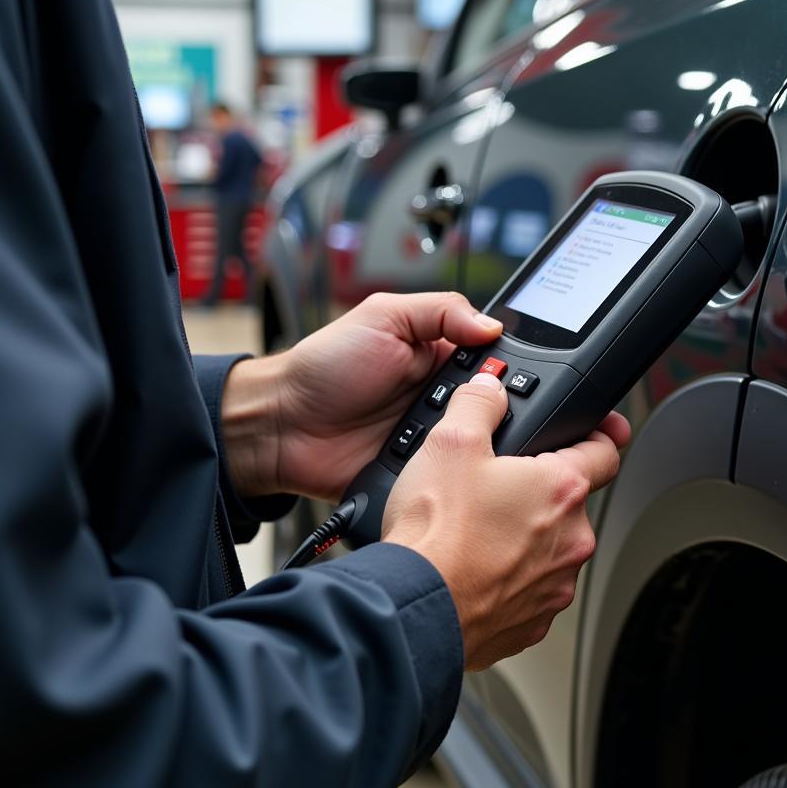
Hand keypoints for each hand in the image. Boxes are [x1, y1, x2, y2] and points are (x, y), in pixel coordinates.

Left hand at [221, 292, 502, 499]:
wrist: (282, 425)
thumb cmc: (324, 366)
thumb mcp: (382, 316)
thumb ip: (441, 311)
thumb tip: (493, 324)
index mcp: (438, 355)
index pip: (494, 358)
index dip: (504, 362)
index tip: (503, 368)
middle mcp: (441, 398)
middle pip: (493, 404)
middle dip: (492, 405)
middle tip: (477, 402)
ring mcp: (431, 438)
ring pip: (477, 443)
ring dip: (470, 439)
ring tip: (452, 431)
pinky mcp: (419, 473)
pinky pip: (448, 476)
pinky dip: (448, 471)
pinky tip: (443, 464)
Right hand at [383, 372, 630, 670]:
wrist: (414, 609)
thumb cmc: (435, 534)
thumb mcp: (450, 442)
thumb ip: (478, 404)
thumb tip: (489, 389)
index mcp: (562, 490)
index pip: (606, 451)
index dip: (600, 434)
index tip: (598, 431)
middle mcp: (571, 540)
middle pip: (568, 501)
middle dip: (536, 491)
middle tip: (493, 487)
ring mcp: (554, 586)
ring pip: (548, 547)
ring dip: (523, 536)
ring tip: (474, 531)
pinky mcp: (532, 621)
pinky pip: (529, 588)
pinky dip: (507, 576)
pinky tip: (472, 566)